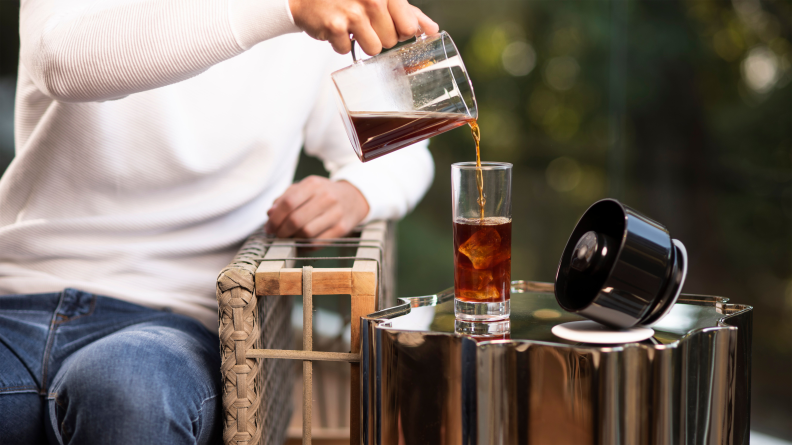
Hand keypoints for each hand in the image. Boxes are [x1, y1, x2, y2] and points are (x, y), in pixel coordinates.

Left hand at [265, 176, 369, 237]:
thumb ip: (285, 198)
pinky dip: (304, 245)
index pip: (288, 203)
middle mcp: (326, 197)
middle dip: (281, 231)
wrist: (353, 198)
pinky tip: (300, 242)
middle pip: (296, 219)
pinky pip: (317, 242)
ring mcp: (336, 214)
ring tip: (289, 237)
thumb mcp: (305, 188)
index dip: (275, 218)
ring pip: (306, 233)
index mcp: (313, 184)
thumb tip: (270, 214)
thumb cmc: (322, 194)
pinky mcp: (342, 229)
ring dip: (293, 238)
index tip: (269, 228)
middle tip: (277, 235)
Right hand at [289, 0, 438, 55]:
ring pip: (373, 49)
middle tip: (364, 23)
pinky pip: (348, 50)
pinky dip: (341, 44)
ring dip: (361, 43)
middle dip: (379, 37)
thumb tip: (433, 30)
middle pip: (391, 41)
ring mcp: (353, 13)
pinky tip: (336, 28)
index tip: (388, 25)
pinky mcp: (335, 26)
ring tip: (351, 27)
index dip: (399, 32)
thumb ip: (409, 13)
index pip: (409, 28)